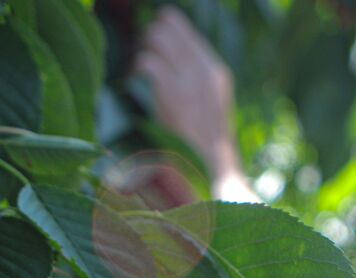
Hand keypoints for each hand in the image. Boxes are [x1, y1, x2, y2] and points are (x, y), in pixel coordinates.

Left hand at [132, 7, 254, 200]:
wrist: (216, 175)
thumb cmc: (204, 150)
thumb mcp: (206, 109)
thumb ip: (190, 82)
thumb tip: (161, 58)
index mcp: (215, 72)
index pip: (183, 28)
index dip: (163, 30)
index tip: (153, 45)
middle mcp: (206, 70)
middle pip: (167, 24)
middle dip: (149, 39)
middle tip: (144, 62)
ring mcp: (191, 80)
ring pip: (156, 38)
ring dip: (142, 54)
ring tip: (142, 76)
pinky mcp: (175, 93)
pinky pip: (148, 63)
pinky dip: (139, 71)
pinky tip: (139, 86)